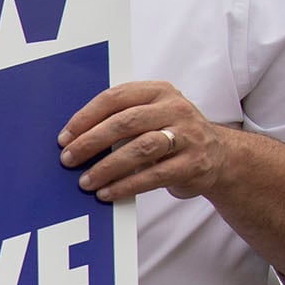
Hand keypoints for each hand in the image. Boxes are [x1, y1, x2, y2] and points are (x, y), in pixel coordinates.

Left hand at [59, 81, 230, 201]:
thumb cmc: (172, 135)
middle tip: (68, 160)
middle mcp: (175, 109)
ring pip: (141, 148)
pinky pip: (155, 175)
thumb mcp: (151, 117)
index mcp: (158, 91)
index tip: (64, 137)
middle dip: (91, 142)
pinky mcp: (194, 163)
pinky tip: (107, 193)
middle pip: (125, 122)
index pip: (115, 98)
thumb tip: (73, 139)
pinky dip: (127, 185)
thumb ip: (121, 119)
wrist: (220, 157)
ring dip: (107, 167)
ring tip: (85, 181)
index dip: (85, 117)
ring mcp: (188, 135)